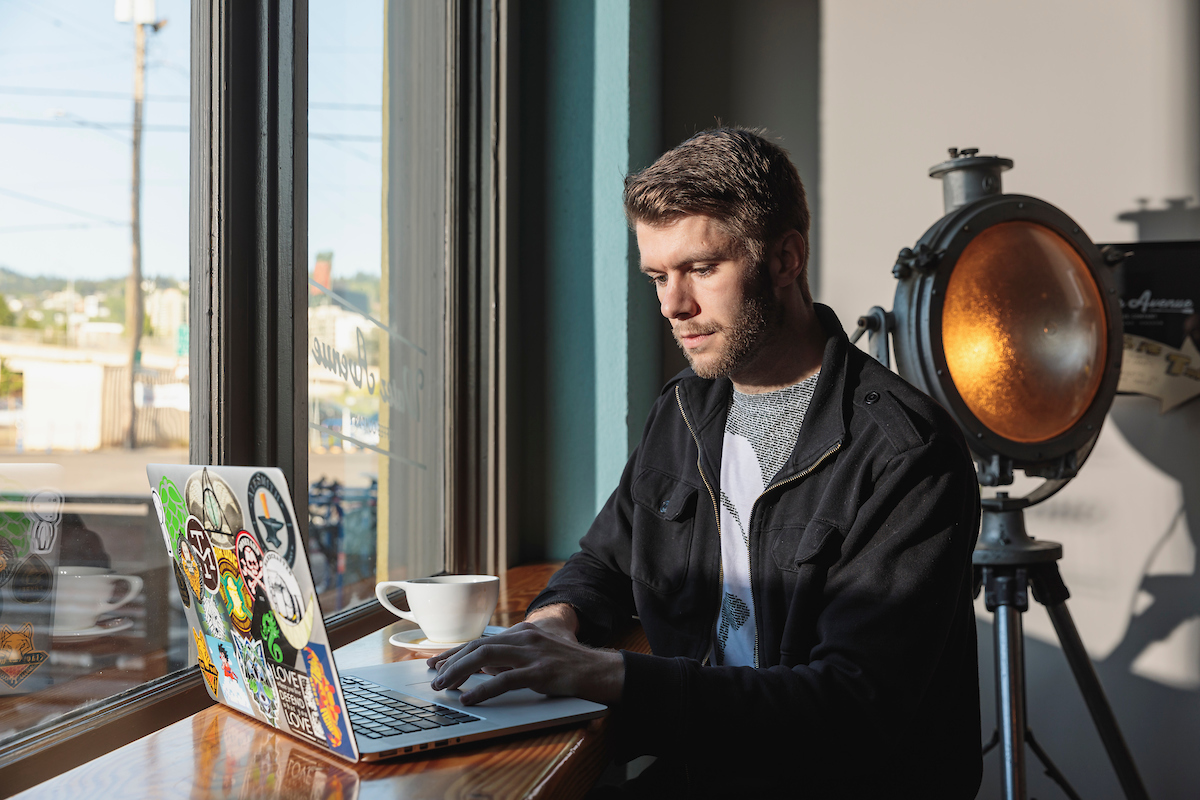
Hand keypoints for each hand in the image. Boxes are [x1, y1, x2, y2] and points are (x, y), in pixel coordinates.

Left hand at [423, 621, 623, 705]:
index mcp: (522, 632)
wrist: (599, 670)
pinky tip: (469, 698)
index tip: (438, 663)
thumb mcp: (539, 653)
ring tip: (445, 687)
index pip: (481, 640)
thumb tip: (486, 669)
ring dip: (460, 672)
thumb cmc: (569, 664)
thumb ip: (514, 657)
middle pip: (478, 646)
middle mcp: (524, 638)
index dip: (456, 652)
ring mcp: (531, 654)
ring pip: (485, 658)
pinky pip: (504, 680)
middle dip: (452, 662)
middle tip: (434, 678)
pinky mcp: (539, 672)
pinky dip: (482, 689)